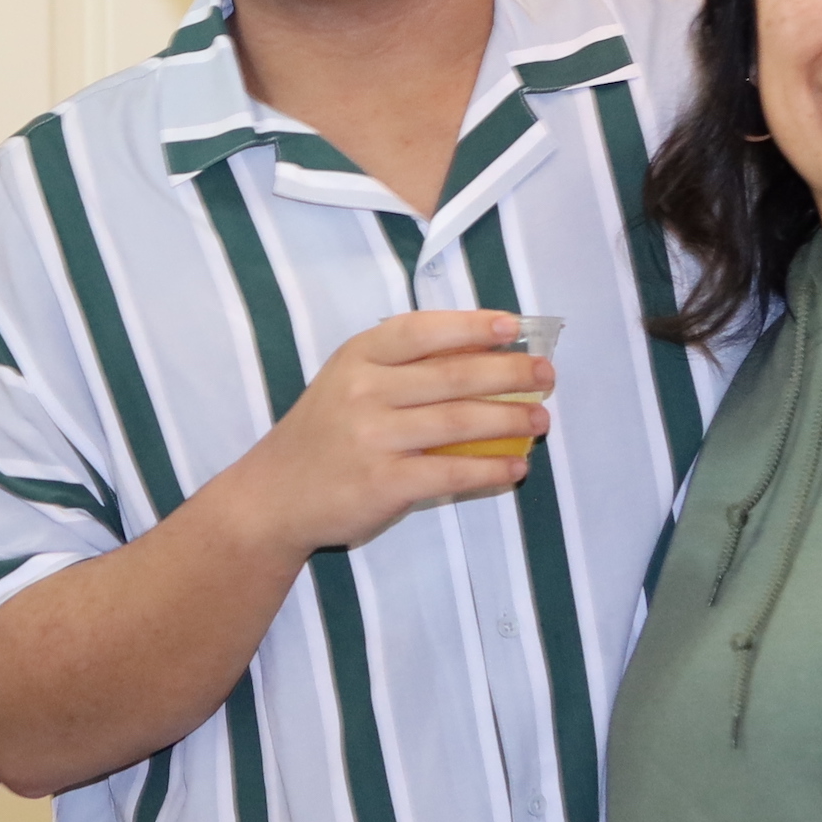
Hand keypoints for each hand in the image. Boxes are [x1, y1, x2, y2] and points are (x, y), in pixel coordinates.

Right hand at [212, 312, 552, 562]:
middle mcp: (363, 392)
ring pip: (459, 422)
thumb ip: (401, 367)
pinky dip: (491, 469)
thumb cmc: (324, 433)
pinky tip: (515, 466)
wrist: (275, 495)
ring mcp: (373, 438)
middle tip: (546, 376)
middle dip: (509, 373)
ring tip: (541, 419)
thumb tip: (484, 355)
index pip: (422, 331)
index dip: (471, 326)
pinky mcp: (384, 483)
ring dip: (510, 420)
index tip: (512, 326)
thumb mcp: (348, 382)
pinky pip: (452, 472)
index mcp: (357, 357)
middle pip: (452, 375)